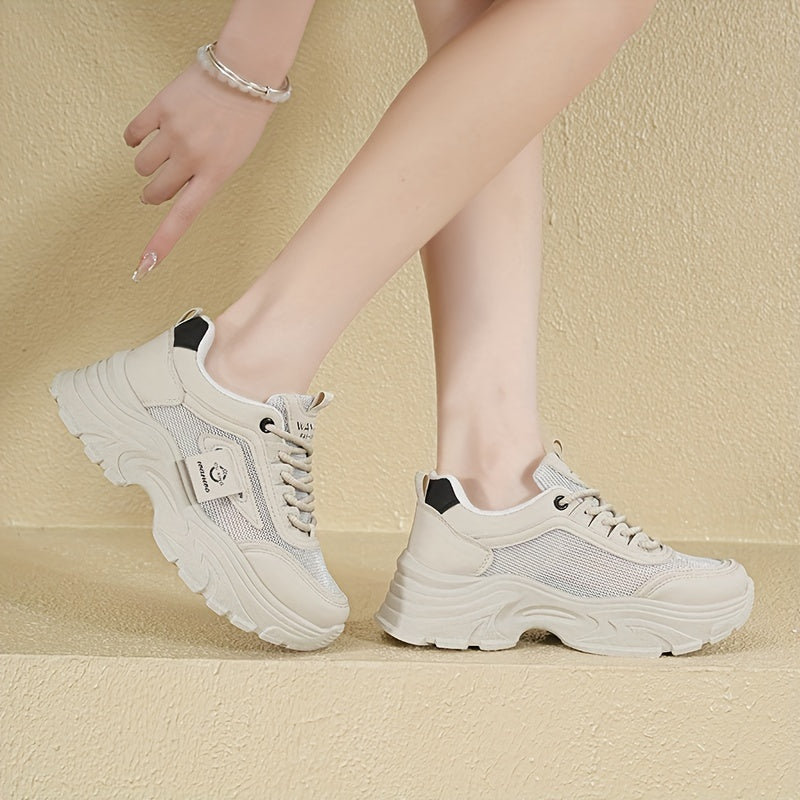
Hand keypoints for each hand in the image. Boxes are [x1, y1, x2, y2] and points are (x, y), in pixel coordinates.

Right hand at [125, 62, 274, 279]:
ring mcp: (174, 133)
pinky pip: (133, 133)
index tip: (144, 264)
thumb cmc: (245, 120)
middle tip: (160, 187)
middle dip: (155, 193)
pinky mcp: (160, 108)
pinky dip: (134, 138)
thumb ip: (206, 178)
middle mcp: (192, 158)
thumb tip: (175, 190)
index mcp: (215, 175)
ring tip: (162, 154)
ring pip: (142, 165)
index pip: (183, 218)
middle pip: (156, 192)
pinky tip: (144, 135)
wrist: (244, 74)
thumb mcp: (235, 159)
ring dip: (147, 166)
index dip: (162, 243)